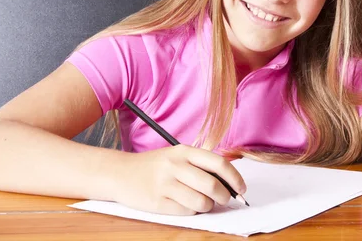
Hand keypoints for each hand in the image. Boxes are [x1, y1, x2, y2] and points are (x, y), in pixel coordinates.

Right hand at [111, 145, 246, 214]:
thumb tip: (229, 183)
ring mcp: (165, 184)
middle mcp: (175, 165)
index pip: (218, 163)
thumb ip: (200, 166)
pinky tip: (185, 204)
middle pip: (213, 186)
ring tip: (202, 202)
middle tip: (224, 199)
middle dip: (225, 197)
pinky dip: (192, 211)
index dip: (235, 178)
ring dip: (208, 206)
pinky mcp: (158, 202)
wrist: (120, 173)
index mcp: (184, 151)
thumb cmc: (154, 166)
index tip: (242, 188)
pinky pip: (187, 211)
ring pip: (202, 202)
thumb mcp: (176, 156)